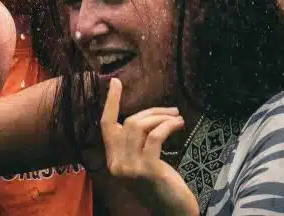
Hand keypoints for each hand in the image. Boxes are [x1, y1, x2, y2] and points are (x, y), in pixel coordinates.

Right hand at [97, 77, 196, 215]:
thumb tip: (143, 117)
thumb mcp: (142, 164)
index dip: (111, 102)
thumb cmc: (162, 187)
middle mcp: (117, 164)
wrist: (173, 212)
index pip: (106, 125)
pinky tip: (178, 125)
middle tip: (172, 111)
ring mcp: (130, 168)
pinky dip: (167, 126)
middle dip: (151, 112)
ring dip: (161, 117)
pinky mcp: (147, 170)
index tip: (115, 82)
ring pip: (139, 127)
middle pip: (128, 123)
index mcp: (113, 161)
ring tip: (177, 118)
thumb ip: (135, 145)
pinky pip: (155, 137)